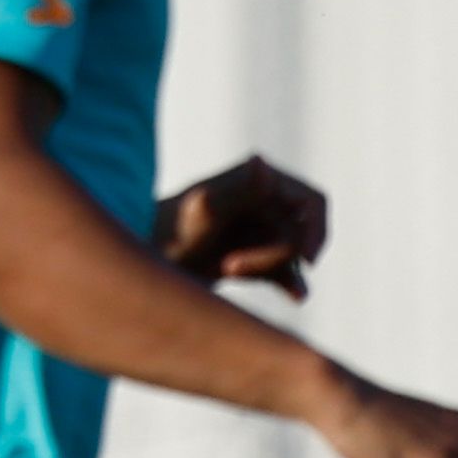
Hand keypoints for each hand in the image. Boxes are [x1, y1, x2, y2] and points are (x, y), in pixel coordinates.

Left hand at [161, 157, 330, 298]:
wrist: (141, 265)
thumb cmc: (167, 232)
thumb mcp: (202, 212)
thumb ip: (236, 191)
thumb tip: (260, 160)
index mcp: (257, 180)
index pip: (311, 201)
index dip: (316, 230)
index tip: (305, 259)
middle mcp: (263, 202)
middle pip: (302, 232)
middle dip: (278, 255)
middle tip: (231, 268)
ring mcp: (259, 230)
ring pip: (293, 255)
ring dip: (273, 270)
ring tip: (226, 271)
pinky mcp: (253, 258)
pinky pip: (285, 273)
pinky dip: (290, 283)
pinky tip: (296, 296)